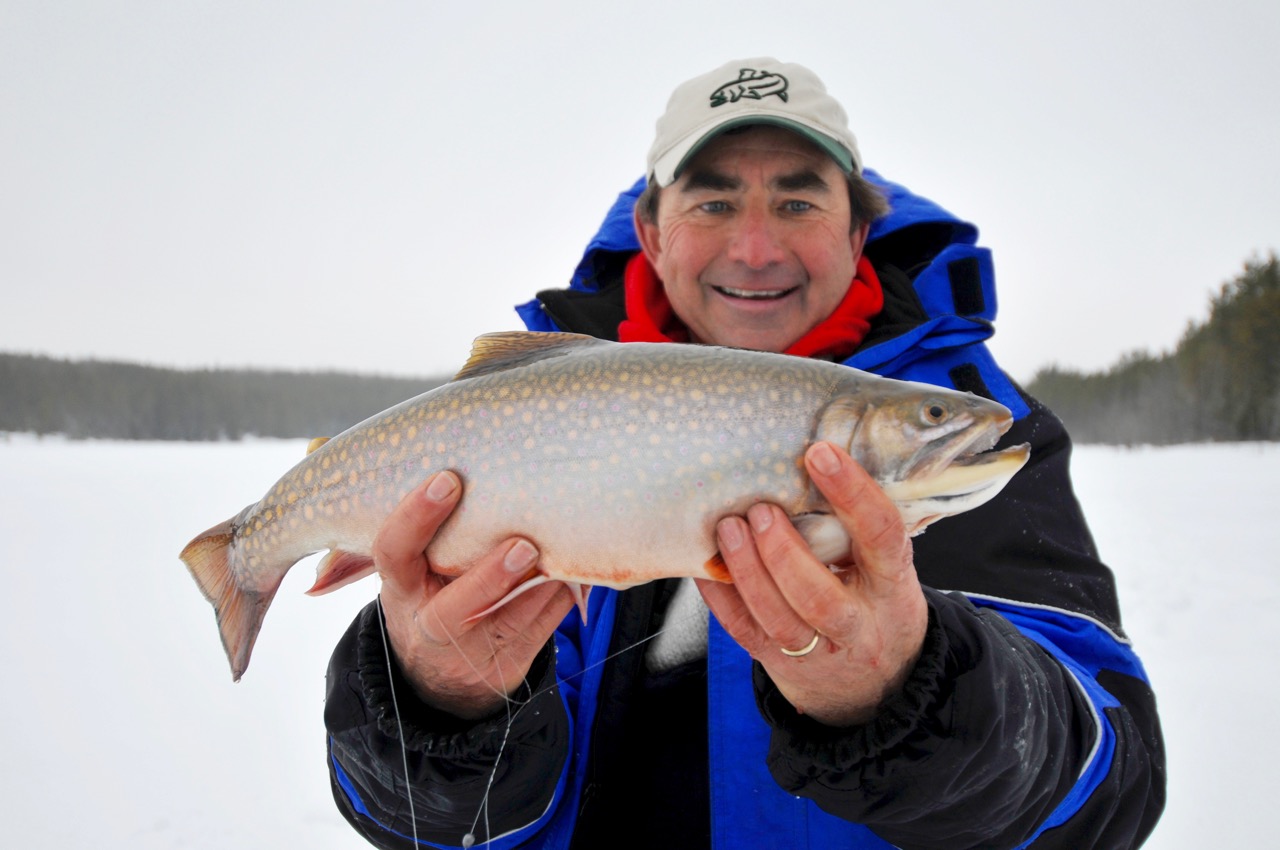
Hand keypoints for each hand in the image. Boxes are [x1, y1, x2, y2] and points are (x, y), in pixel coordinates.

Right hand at [375, 471, 575, 719]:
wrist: (439, 676)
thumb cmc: (432, 596)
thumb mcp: (415, 574)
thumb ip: (437, 538)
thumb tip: (485, 474)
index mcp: (402, 589)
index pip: (394, 551)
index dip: (416, 516)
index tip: (447, 480)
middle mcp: (431, 624)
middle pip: (458, 607)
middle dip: (491, 576)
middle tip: (523, 545)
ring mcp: (472, 652)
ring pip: (515, 618)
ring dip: (545, 582)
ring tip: (567, 546)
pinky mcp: (508, 665)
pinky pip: (545, 626)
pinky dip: (564, 592)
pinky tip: (577, 566)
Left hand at [697, 442, 928, 726]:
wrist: (875, 685)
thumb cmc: (876, 603)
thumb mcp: (888, 569)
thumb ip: (862, 530)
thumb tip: (817, 460)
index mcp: (893, 587)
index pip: (881, 537)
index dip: (853, 493)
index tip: (820, 454)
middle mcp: (858, 624)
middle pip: (819, 598)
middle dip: (783, 552)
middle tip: (760, 509)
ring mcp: (817, 651)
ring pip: (777, 619)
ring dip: (746, 571)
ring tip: (728, 528)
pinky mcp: (778, 662)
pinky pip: (743, 629)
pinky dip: (720, 594)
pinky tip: (706, 561)